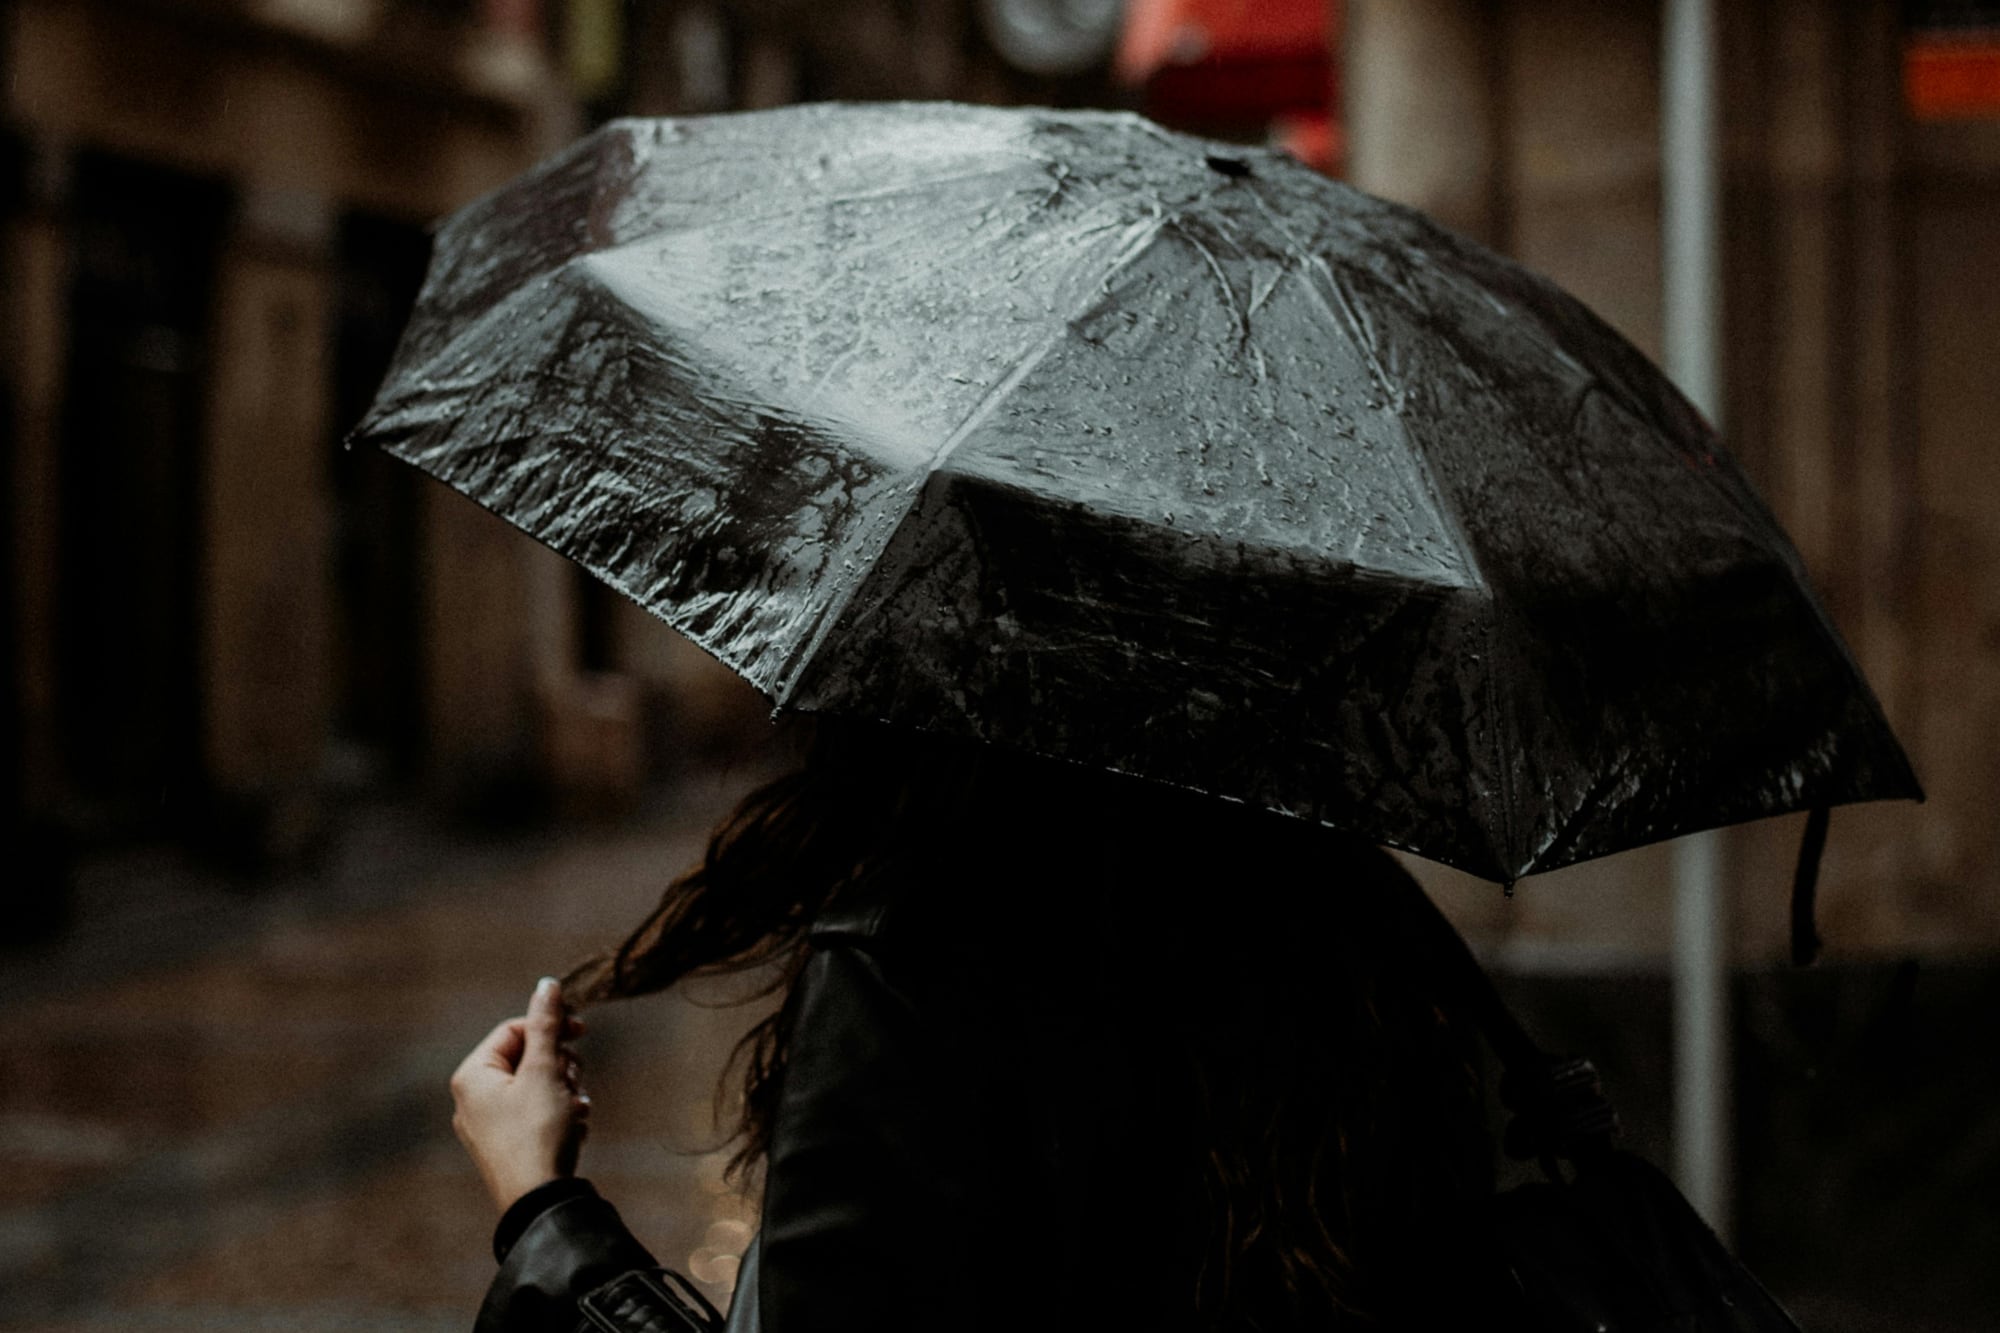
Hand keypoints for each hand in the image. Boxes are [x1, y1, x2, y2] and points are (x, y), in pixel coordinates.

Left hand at [450, 976, 591, 1213]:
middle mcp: (472, 1099)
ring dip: (564, 1090)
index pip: (515, 1030)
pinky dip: (558, 1113)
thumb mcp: (545, 1071)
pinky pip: (535, 1113)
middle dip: (559, 1065)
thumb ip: (546, 1025)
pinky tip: (573, 1126)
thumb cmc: (537, 1132)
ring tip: (576, 1108)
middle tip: (574, 1080)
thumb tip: (547, 984)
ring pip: (536, 1086)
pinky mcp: (506, 1146)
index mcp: (472, 1076)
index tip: (582, 1032)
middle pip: (527, 1057)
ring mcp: (488, 1125)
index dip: (551, 1027)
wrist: (539, 1201)